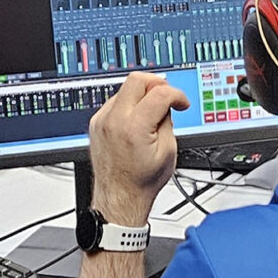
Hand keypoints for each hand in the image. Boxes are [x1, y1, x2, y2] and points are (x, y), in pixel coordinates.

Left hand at [88, 73, 189, 225]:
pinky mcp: (96, 123)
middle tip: (167, 95)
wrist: (120, 197)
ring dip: (142, 94)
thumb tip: (165, 103)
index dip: (177, 95)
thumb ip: (167, 120)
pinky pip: (115, 102)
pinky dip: (129, 104)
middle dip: (156, 83)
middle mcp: (114, 120)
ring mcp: (102, 121)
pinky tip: (137, 119)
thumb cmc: (142, 181)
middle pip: (136, 80)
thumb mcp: (168, 150)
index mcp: (135, 128)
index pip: (159, 93)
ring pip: (124, 89)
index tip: (181, 103)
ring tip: (152, 113)